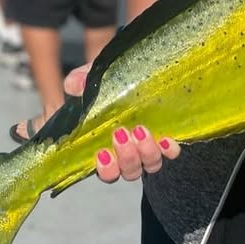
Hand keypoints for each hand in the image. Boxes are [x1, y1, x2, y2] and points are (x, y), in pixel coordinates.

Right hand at [61, 64, 180, 182]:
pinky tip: (165, 139)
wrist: (146, 72)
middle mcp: (132, 153)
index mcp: (109, 147)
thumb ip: (82, 82)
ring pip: (150, 165)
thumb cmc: (114, 83)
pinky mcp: (168, 140)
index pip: (106, 171)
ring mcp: (151, 148)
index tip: (102, 153)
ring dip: (146, 152)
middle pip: (129, 171)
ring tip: (141, 130)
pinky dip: (169, 150)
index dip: (105, 169)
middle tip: (121, 134)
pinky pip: (171, 153)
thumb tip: (73, 85)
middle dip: (126, 156)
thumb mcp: (96, 79)